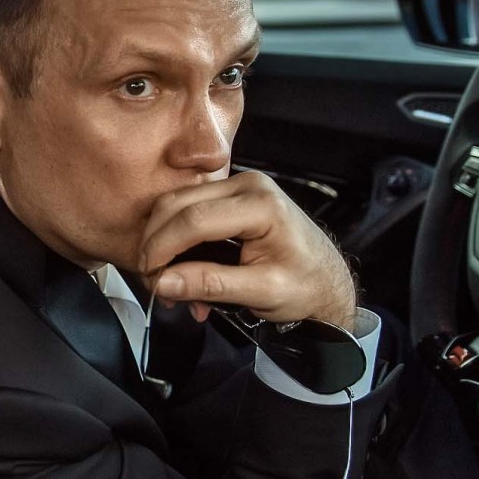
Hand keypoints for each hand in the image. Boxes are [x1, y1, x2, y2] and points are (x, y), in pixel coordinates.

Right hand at [137, 172, 357, 328]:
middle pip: (178, 205)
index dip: (163, 248)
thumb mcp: (262, 293)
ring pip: (176, 206)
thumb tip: (164, 282)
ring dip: (163, 245)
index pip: (194, 219)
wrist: (328, 282)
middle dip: (156, 245)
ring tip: (170, 285)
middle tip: (152, 283)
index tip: (150, 278)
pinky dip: (177, 243)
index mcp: (261, 204)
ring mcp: (237, 187)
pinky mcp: (230, 197)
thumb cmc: (307, 286)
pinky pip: (188, 212)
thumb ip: (211, 285)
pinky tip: (184, 274)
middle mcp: (247, 185)